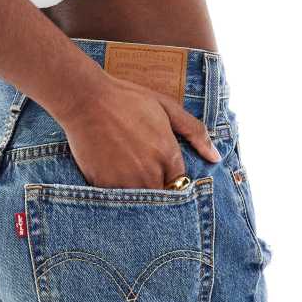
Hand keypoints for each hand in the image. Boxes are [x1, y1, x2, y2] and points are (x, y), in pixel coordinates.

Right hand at [59, 72, 220, 189]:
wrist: (86, 100)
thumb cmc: (127, 99)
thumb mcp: (167, 107)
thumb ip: (196, 132)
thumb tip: (215, 157)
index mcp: (168, 155)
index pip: (180, 183)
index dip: (172, 179)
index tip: (163, 172)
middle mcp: (150, 173)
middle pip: (162, 196)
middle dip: (157, 188)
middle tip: (144, 173)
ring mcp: (126, 181)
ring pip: (140, 202)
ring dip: (137, 192)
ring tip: (127, 174)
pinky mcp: (104, 185)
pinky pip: (116, 200)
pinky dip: (117, 192)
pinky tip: (111, 174)